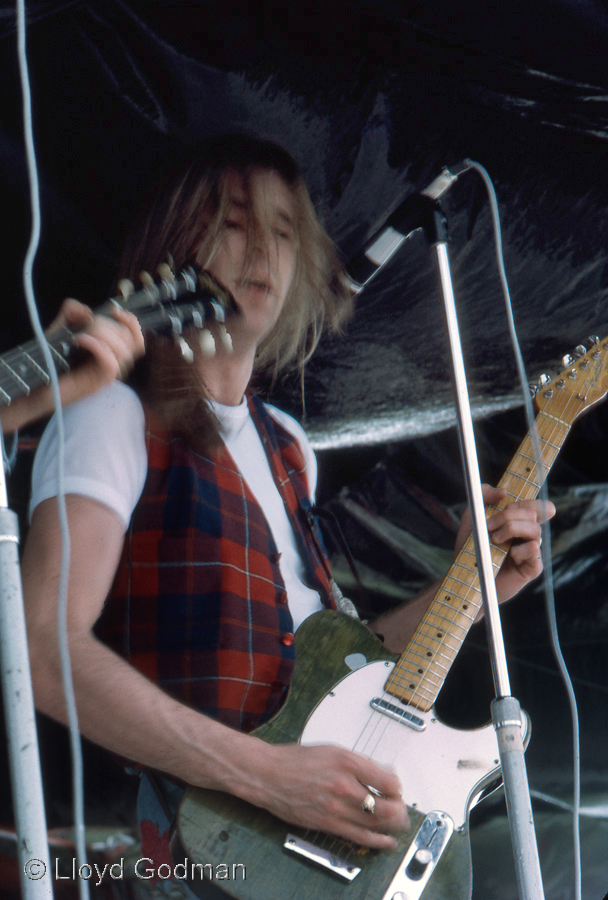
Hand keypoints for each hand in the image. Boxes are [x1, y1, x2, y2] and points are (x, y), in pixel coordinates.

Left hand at [50, 298, 144, 390]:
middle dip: (107, 325)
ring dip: (103, 335)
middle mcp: (112, 365)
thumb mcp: (59, 328)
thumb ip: (71, 312)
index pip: (136, 339)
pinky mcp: (97, 384)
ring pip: (123, 352)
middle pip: (129, 341)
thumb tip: (86, 310)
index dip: (131, 322)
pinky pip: (111, 364)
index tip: (114, 311)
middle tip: (85, 326)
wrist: (35, 384)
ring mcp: (105, 376)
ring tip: (81, 334)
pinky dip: (98, 347)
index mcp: (110, 353)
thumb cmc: (48, 359)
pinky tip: (81, 340)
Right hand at [252, 742, 408, 849]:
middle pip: (386, 806)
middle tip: (402, 810)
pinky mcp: (328, 824)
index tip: (396, 789)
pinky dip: (377, 841)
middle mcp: (344, 785)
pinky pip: (359, 836)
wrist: (269, 775)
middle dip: (400, 811)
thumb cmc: (297, 760)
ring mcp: (336, 807)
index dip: (397, 788)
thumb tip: (384, 773)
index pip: (388, 781)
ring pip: (376, 824)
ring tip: (398, 825)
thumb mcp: (333, 750)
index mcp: (347, 762)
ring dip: (392, 827)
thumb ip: (360, 763)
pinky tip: (386, 842)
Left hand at [455, 485, 554, 600]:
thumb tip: (503, 492)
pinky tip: (508, 555)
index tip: (507, 505)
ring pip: (535, 530)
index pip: (536, 506)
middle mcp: (527, 535)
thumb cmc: (471, 549)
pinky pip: (534, 550)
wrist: (465, 577)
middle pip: (533, 514)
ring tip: (494, 540)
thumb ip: (483, 496)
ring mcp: (531, 551)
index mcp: (517, 522)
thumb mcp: (472, 517)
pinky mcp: (532, 568)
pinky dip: (519, 549)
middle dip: (508, 515)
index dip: (529, 501)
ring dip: (511, 529)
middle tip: (489, 526)